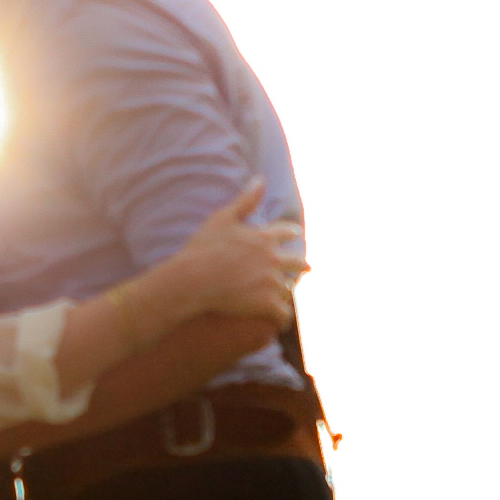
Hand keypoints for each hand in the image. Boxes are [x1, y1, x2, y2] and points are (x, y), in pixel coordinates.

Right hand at [159, 183, 306, 329]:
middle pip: (298, 262)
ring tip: (285, 297)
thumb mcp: (222, 218)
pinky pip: (283, 313)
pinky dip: (281, 316)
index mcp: (265, 238)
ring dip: (286, 292)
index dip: (292, 233)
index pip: (288, 232)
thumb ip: (245, 201)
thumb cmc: (203, 248)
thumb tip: (260, 179)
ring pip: (289, 289)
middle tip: (307, 267)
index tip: (296, 234)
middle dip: (302, 264)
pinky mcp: (266, 304)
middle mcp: (274, 259)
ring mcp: (271, 283)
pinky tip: (279, 320)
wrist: (193, 280)